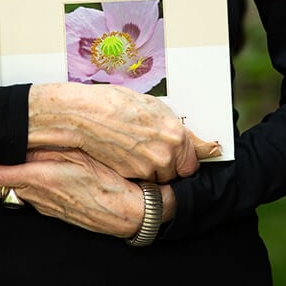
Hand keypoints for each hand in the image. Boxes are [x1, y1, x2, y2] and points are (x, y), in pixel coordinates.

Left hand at [0, 148, 176, 237]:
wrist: (130, 213)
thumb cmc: (110, 183)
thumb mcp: (80, 155)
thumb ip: (50, 149)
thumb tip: (27, 142)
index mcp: (42, 180)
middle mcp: (40, 197)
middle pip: (0, 189)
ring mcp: (48, 208)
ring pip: (16, 194)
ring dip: (12, 178)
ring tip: (20, 159)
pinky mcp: (57, 213)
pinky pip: (33, 200)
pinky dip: (29, 186)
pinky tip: (42, 173)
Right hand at [27, 83, 219, 183]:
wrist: (87, 114)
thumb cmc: (116, 104)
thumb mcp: (155, 108)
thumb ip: (177, 129)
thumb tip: (199, 144)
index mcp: (175, 134)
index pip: (193, 163)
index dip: (183, 158)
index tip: (177, 155)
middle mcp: (165, 155)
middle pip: (176, 174)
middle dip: (167, 165)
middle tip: (150, 149)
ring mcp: (147, 168)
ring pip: (158, 180)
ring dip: (152, 171)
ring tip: (134, 150)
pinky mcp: (130, 176)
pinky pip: (140, 181)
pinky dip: (135, 173)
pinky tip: (124, 155)